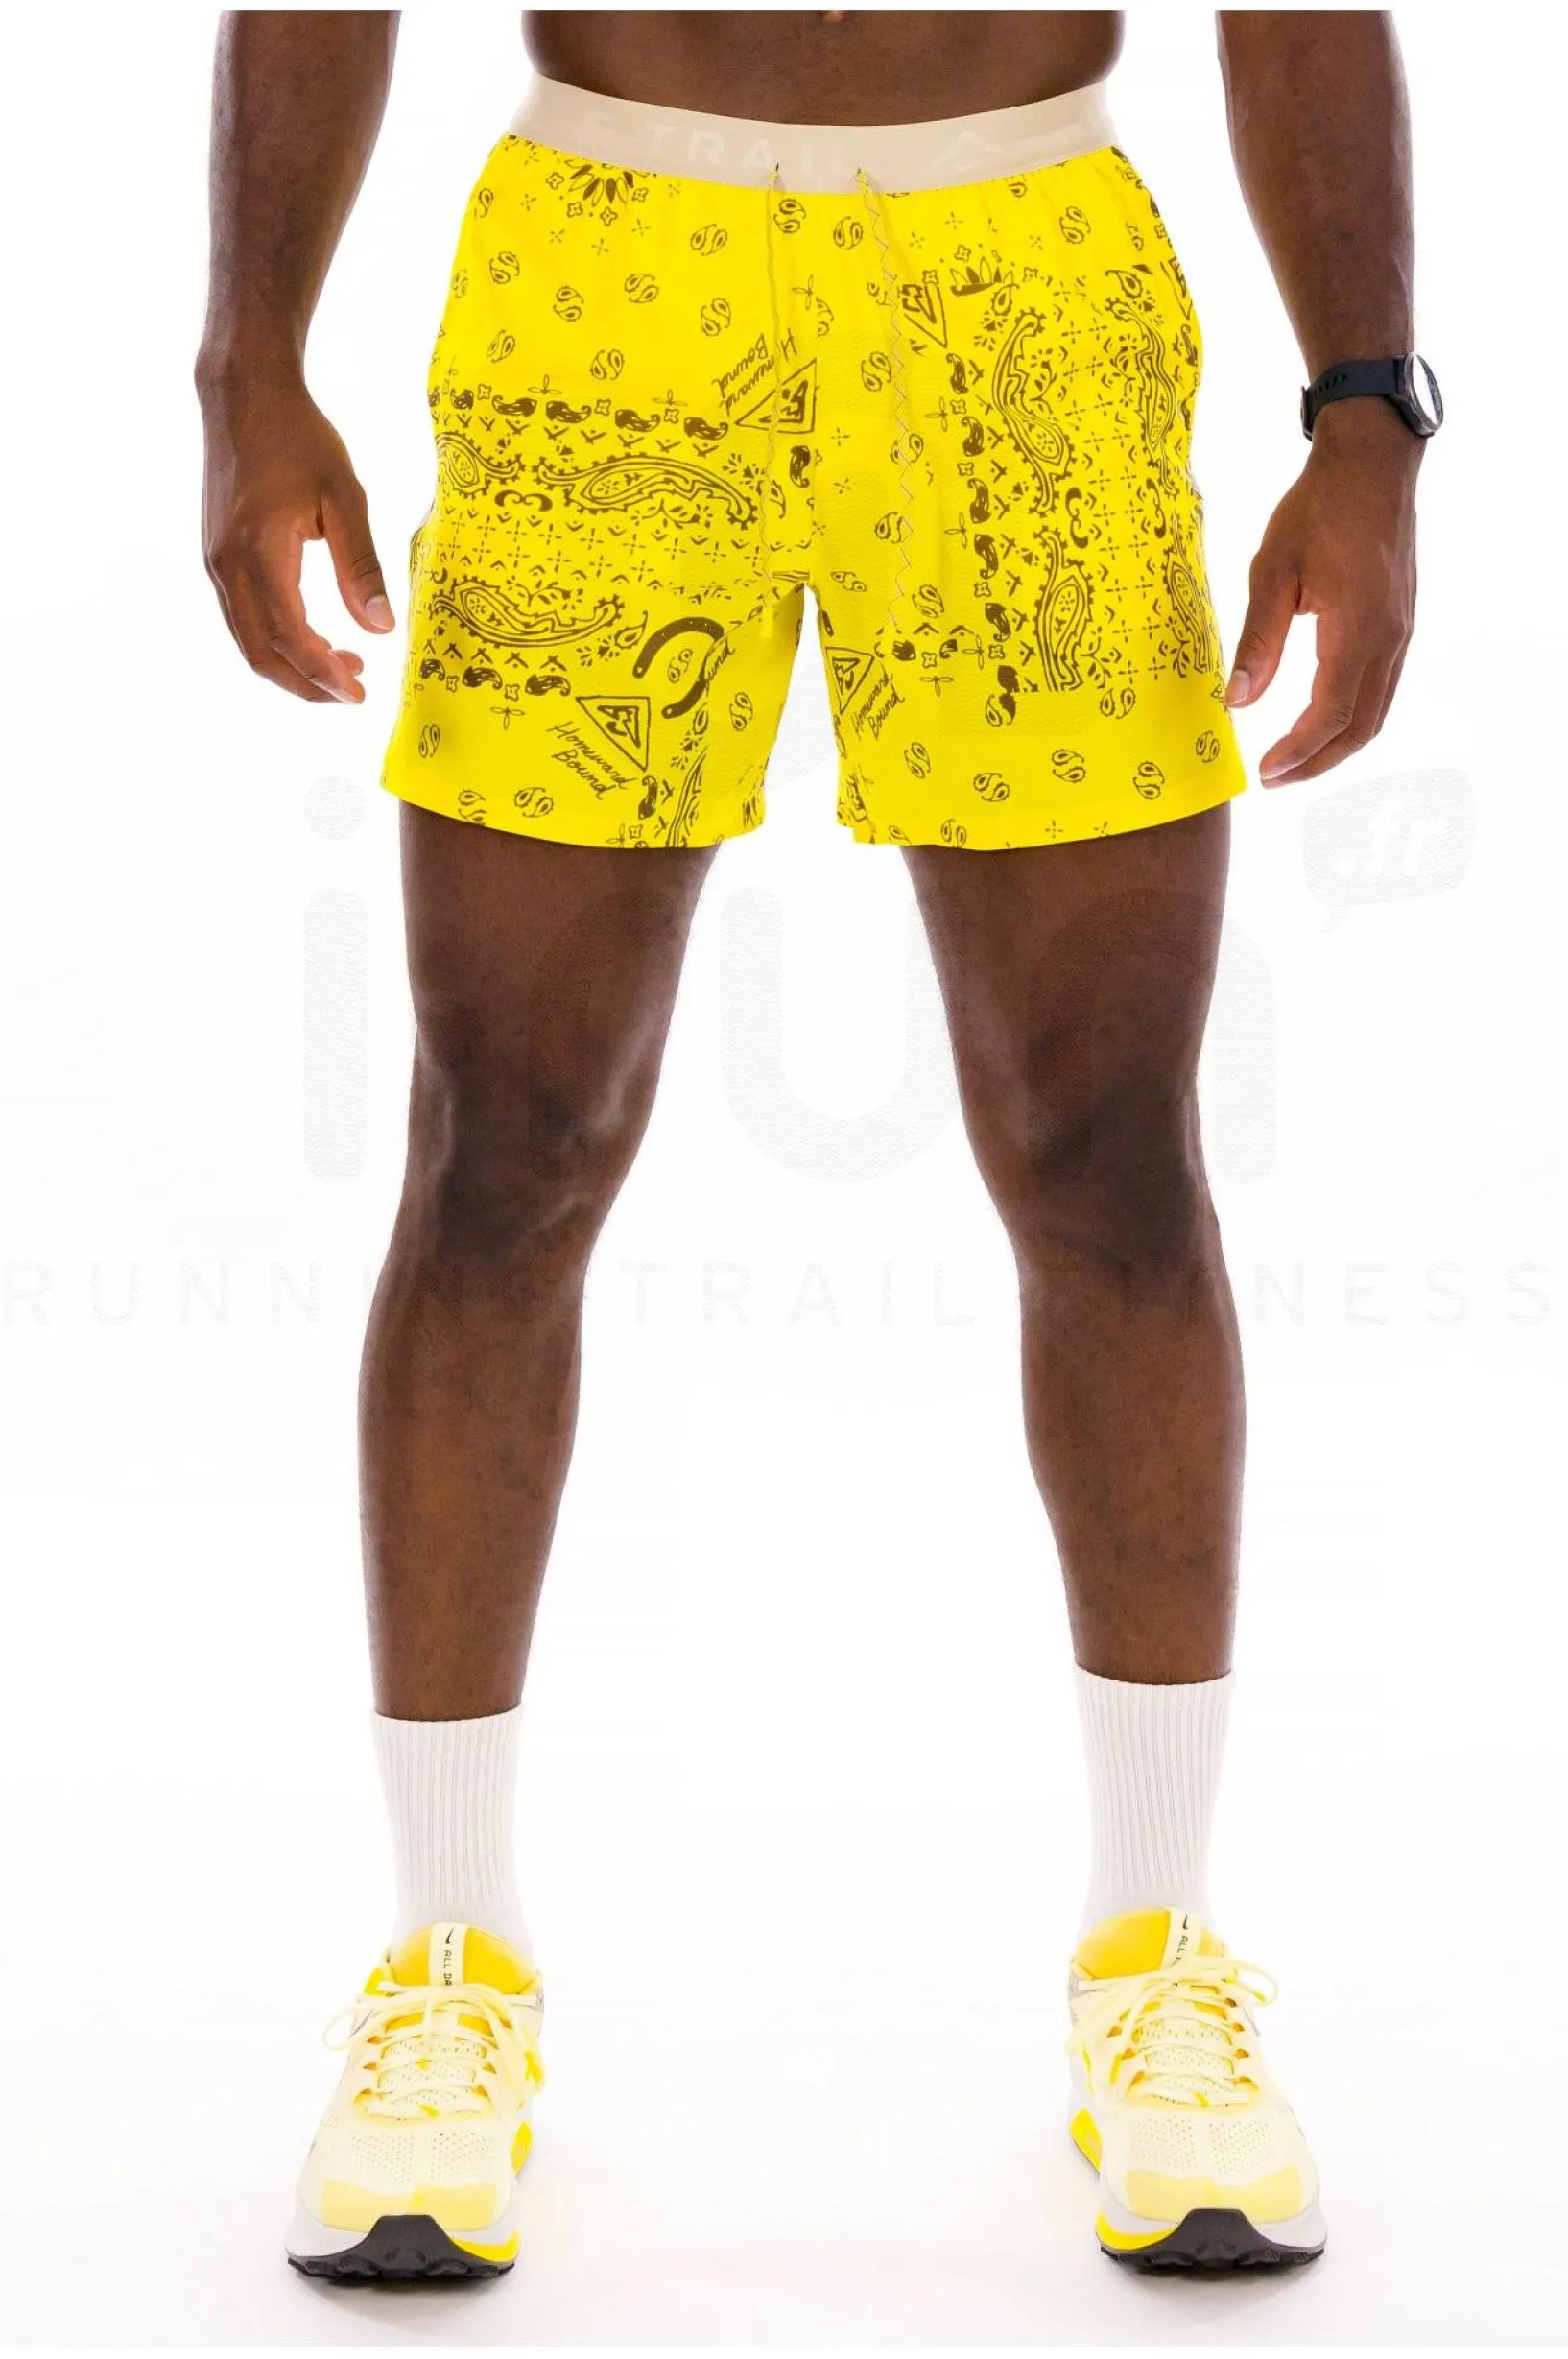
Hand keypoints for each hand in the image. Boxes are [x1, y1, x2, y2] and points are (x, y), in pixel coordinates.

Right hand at [199, 366, 393, 702]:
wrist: (243, 395)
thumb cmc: (299, 437)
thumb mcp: (345, 497)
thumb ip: (361, 566)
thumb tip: (381, 629)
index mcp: (258, 554)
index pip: (291, 638)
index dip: (325, 676)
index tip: (361, 694)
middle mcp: (226, 567)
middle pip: (262, 655)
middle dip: (308, 685)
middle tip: (354, 692)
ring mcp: (215, 563)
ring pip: (248, 642)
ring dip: (293, 666)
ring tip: (342, 665)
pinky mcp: (216, 557)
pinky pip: (243, 618)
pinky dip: (277, 640)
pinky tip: (313, 635)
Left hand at [1224, 400, 1418, 782]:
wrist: (1373, 460)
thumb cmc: (1318, 507)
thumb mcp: (1272, 571)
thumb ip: (1257, 642)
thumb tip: (1237, 700)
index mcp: (1356, 629)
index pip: (1329, 715)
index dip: (1297, 751)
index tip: (1265, 771)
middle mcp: (1388, 638)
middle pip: (1360, 727)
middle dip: (1317, 761)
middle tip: (1275, 778)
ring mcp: (1400, 631)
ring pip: (1376, 711)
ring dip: (1337, 744)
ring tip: (1295, 758)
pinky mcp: (1401, 622)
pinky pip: (1383, 686)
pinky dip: (1353, 715)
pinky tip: (1323, 718)